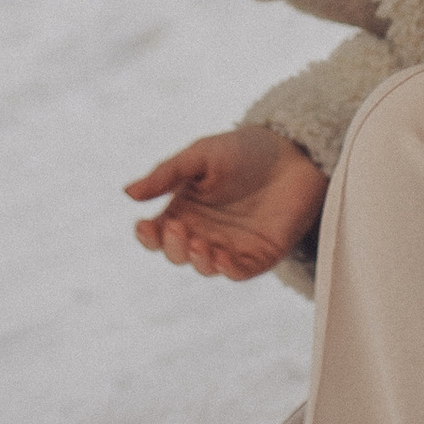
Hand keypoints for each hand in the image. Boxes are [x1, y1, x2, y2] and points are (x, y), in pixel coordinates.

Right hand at [125, 127, 327, 280]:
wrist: (295, 153)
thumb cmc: (245, 150)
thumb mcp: (202, 155)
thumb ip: (167, 174)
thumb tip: (128, 193)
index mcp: (184, 209)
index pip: (157, 233)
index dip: (147, 235)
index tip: (144, 225)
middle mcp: (203, 232)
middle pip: (175, 253)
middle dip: (171, 246)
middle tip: (178, 228)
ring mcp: (230, 246)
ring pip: (203, 266)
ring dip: (196, 260)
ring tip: (198, 243)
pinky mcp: (258, 256)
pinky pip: (237, 272)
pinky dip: (226, 269)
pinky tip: (221, 257)